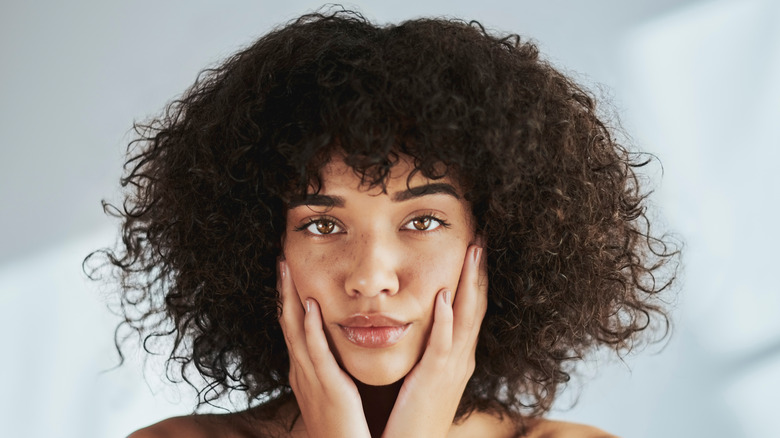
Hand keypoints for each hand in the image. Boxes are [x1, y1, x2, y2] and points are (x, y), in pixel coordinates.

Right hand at [278, 260, 371, 437]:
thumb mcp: (333, 391)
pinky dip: (310, 328)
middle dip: (281, 289)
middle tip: (280, 257)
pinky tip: (308, 306)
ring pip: (294, 331)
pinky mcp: (327, 388)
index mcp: (303, 370)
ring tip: (286, 269)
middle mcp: (301, 371)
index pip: (291, 325)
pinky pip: (315, 353)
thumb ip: (332, 367)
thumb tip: (336, 344)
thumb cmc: (342, 428)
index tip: (287, 269)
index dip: (287, 296)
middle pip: (286, 321)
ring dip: (289, 298)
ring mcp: (310, 379)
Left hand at [382, 245, 487, 437]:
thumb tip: (425, 318)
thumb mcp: (427, 375)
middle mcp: (461, 358)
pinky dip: (445, 321)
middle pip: (475, 304)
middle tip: (481, 236)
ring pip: (465, 318)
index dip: (474, 275)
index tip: (474, 245)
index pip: (470, 306)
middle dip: (479, 270)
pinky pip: (442, 346)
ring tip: (472, 252)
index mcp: (458, 355)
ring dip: (469, 284)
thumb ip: (430, 348)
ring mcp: (451, 368)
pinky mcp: (434, 380)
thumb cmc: (414, 414)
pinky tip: (443, 298)